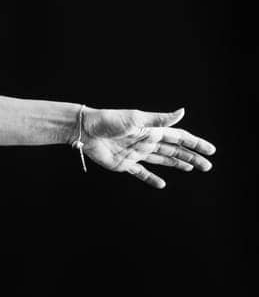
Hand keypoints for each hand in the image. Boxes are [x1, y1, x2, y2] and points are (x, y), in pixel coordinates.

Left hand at [80, 107, 215, 188]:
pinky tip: (162, 184)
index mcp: (151, 129)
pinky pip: (141, 173)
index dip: (195, 144)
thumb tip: (182, 112)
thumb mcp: (136, 118)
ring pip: (162, 160)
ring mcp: (136, 153)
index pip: (178, 137)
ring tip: (191, 168)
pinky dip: (152, 179)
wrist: (84, 131)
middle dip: (191, 157)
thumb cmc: (108, 120)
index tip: (210, 150)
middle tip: (207, 165)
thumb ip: (160, 119)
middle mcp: (146, 141)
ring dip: (177, 164)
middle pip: (173, 151)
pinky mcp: (124, 164)